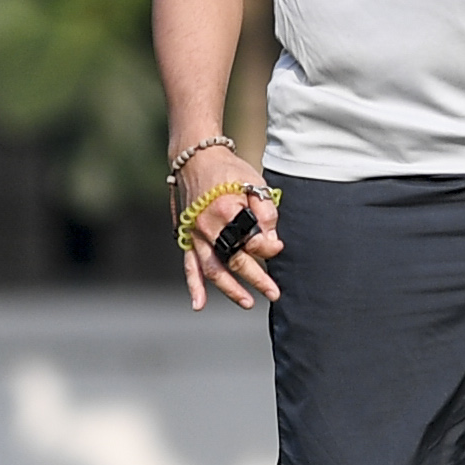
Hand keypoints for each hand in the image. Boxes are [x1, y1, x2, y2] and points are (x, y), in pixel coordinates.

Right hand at [176, 153, 281, 312]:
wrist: (197, 159)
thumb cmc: (228, 171)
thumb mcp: (255, 184)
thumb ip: (267, 213)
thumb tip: (273, 243)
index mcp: (228, 211)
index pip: (252, 242)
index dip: (268, 248)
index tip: (277, 247)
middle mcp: (209, 227)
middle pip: (235, 261)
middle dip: (257, 279)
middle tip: (274, 293)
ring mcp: (196, 234)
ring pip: (213, 270)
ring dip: (230, 290)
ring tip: (248, 302)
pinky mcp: (188, 237)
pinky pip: (189, 265)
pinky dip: (194, 286)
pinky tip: (199, 304)